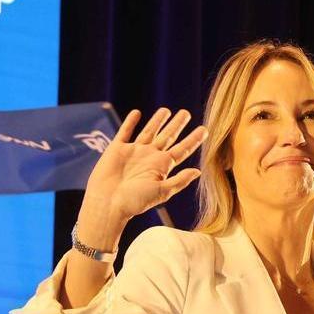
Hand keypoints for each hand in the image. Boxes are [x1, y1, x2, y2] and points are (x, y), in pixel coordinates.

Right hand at [82, 108, 206, 229]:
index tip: (205, 130)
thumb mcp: (162, 191)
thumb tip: (198, 171)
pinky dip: (130, 122)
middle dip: (177, 125)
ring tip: (167, 110)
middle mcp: (150, 157)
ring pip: (149, 131)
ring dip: (157, 121)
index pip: (182, 149)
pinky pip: (125, 132)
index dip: (193, 140)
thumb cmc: (135, 202)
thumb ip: (180, 180)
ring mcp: (134, 152)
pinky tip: (137, 113)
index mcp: (162, 167)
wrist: (108, 203)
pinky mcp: (117, 149)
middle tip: (186, 113)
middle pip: (167, 137)